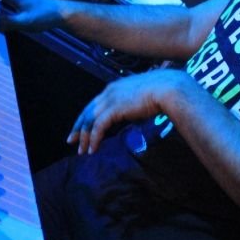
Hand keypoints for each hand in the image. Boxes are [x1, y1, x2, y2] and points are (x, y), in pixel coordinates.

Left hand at [67, 69, 194, 154]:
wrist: (168, 88)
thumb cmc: (161, 92)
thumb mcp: (141, 96)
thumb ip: (132, 104)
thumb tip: (133, 114)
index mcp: (114, 88)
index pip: (94, 104)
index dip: (86, 117)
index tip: (81, 129)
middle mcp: (108, 92)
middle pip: (87, 111)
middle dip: (79, 127)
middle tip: (72, 141)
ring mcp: (110, 100)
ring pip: (90, 120)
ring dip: (85, 137)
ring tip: (82, 151)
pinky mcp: (114, 109)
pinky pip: (98, 127)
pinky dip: (94, 139)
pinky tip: (92, 150)